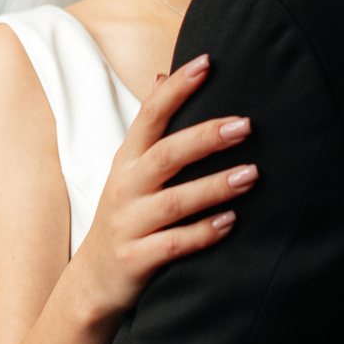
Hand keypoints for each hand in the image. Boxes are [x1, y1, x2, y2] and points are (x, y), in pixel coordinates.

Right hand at [65, 54, 255, 325]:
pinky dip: (202, 233)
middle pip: (164, 156)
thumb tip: (162, 74)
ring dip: (214, 187)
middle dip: (205, 138)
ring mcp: (128, 224)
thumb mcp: (129, 169)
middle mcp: (125, 188)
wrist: (92, 281)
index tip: (206, 62)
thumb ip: (149, 128)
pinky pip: (173, 245)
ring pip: (173, 202)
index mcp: (127, 160)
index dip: (175, 89)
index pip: (148, 115)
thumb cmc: (125, 215)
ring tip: (251, 174)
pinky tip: (231, 222)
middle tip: (245, 125)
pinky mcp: (136, 259)